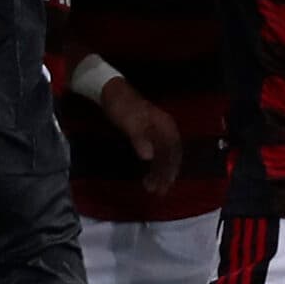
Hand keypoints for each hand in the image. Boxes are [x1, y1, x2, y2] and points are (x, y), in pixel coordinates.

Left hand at [98, 76, 182, 196]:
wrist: (111, 91)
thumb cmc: (121, 105)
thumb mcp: (129, 121)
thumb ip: (139, 138)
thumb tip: (148, 156)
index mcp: (165, 125)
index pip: (173, 151)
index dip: (170, 169)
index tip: (163, 184)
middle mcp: (166, 130)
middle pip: (171, 156)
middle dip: (165, 175)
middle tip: (157, 191)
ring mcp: (158, 132)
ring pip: (164, 156)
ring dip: (160, 172)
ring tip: (152, 187)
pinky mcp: (150, 135)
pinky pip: (158, 154)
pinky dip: (156, 166)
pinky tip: (151, 174)